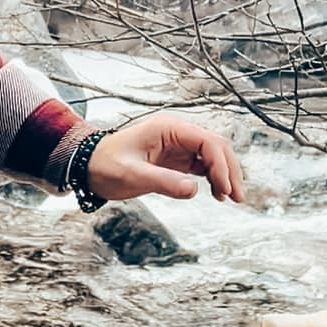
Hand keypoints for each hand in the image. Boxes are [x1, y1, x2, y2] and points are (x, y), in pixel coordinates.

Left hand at [85, 112, 244, 203]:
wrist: (89, 167)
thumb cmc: (106, 166)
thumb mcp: (132, 175)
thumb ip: (163, 182)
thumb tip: (195, 190)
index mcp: (169, 128)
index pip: (207, 141)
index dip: (221, 165)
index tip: (224, 190)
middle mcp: (178, 133)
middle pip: (216, 146)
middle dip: (230, 170)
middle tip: (237, 197)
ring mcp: (179, 145)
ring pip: (214, 156)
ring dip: (225, 175)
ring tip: (230, 199)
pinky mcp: (177, 159)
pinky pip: (203, 165)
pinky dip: (214, 178)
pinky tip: (217, 194)